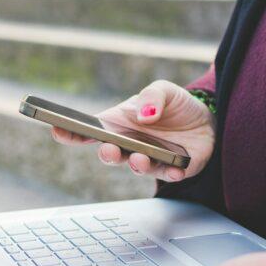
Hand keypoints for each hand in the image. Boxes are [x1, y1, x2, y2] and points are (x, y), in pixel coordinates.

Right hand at [50, 79, 214, 181]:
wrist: (208, 121)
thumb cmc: (176, 106)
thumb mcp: (164, 90)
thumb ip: (152, 96)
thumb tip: (144, 114)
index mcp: (118, 125)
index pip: (89, 132)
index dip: (71, 133)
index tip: (57, 130)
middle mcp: (129, 145)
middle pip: (110, 154)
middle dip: (107, 153)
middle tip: (109, 148)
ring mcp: (150, 160)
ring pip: (137, 167)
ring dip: (137, 165)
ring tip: (140, 158)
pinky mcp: (173, 170)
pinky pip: (169, 175)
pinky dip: (170, 173)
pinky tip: (174, 169)